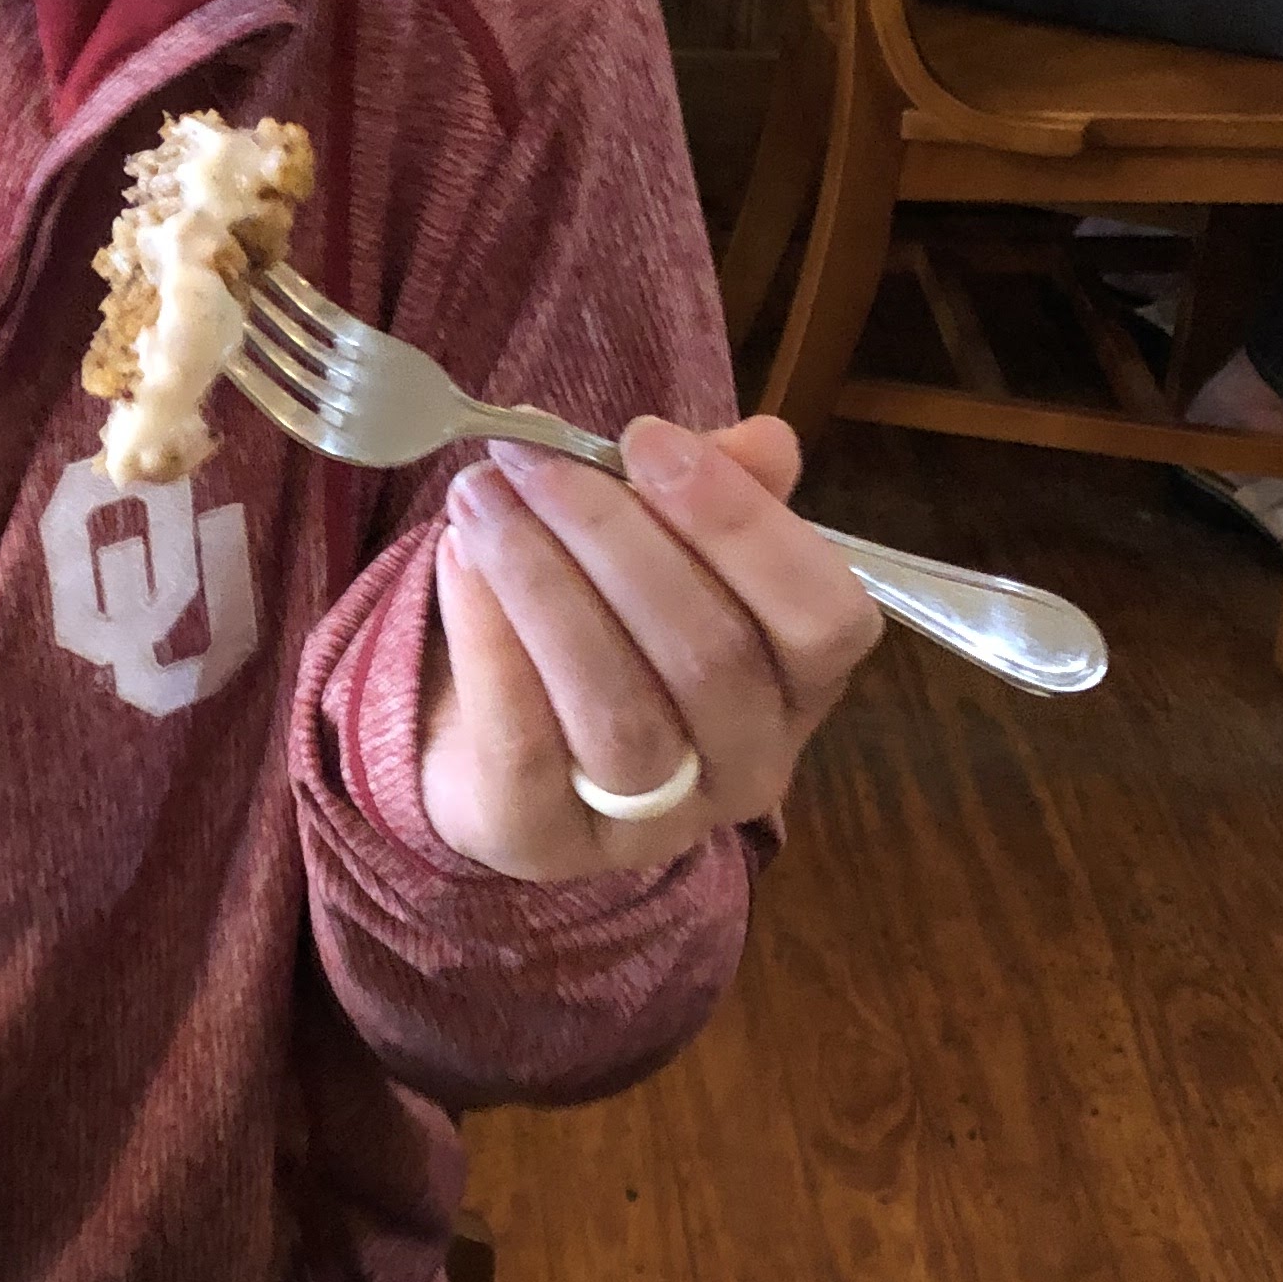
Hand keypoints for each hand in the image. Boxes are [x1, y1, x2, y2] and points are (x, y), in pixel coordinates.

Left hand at [418, 414, 880, 881]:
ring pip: (617, 709)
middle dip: (612, 536)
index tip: (646, 438)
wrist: (482, 734)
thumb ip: (717, 491)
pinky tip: (456, 560)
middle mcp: (749, 766)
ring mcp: (651, 821)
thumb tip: (767, 442)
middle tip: (530, 456)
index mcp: (799, 684)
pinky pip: (524, 746)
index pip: (826, 619)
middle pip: (709, 655)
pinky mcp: (545, 843)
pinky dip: (487, 640)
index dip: (744, 524)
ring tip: (479, 497)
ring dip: (541, 582)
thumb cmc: (601, 619)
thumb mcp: (662, 544)